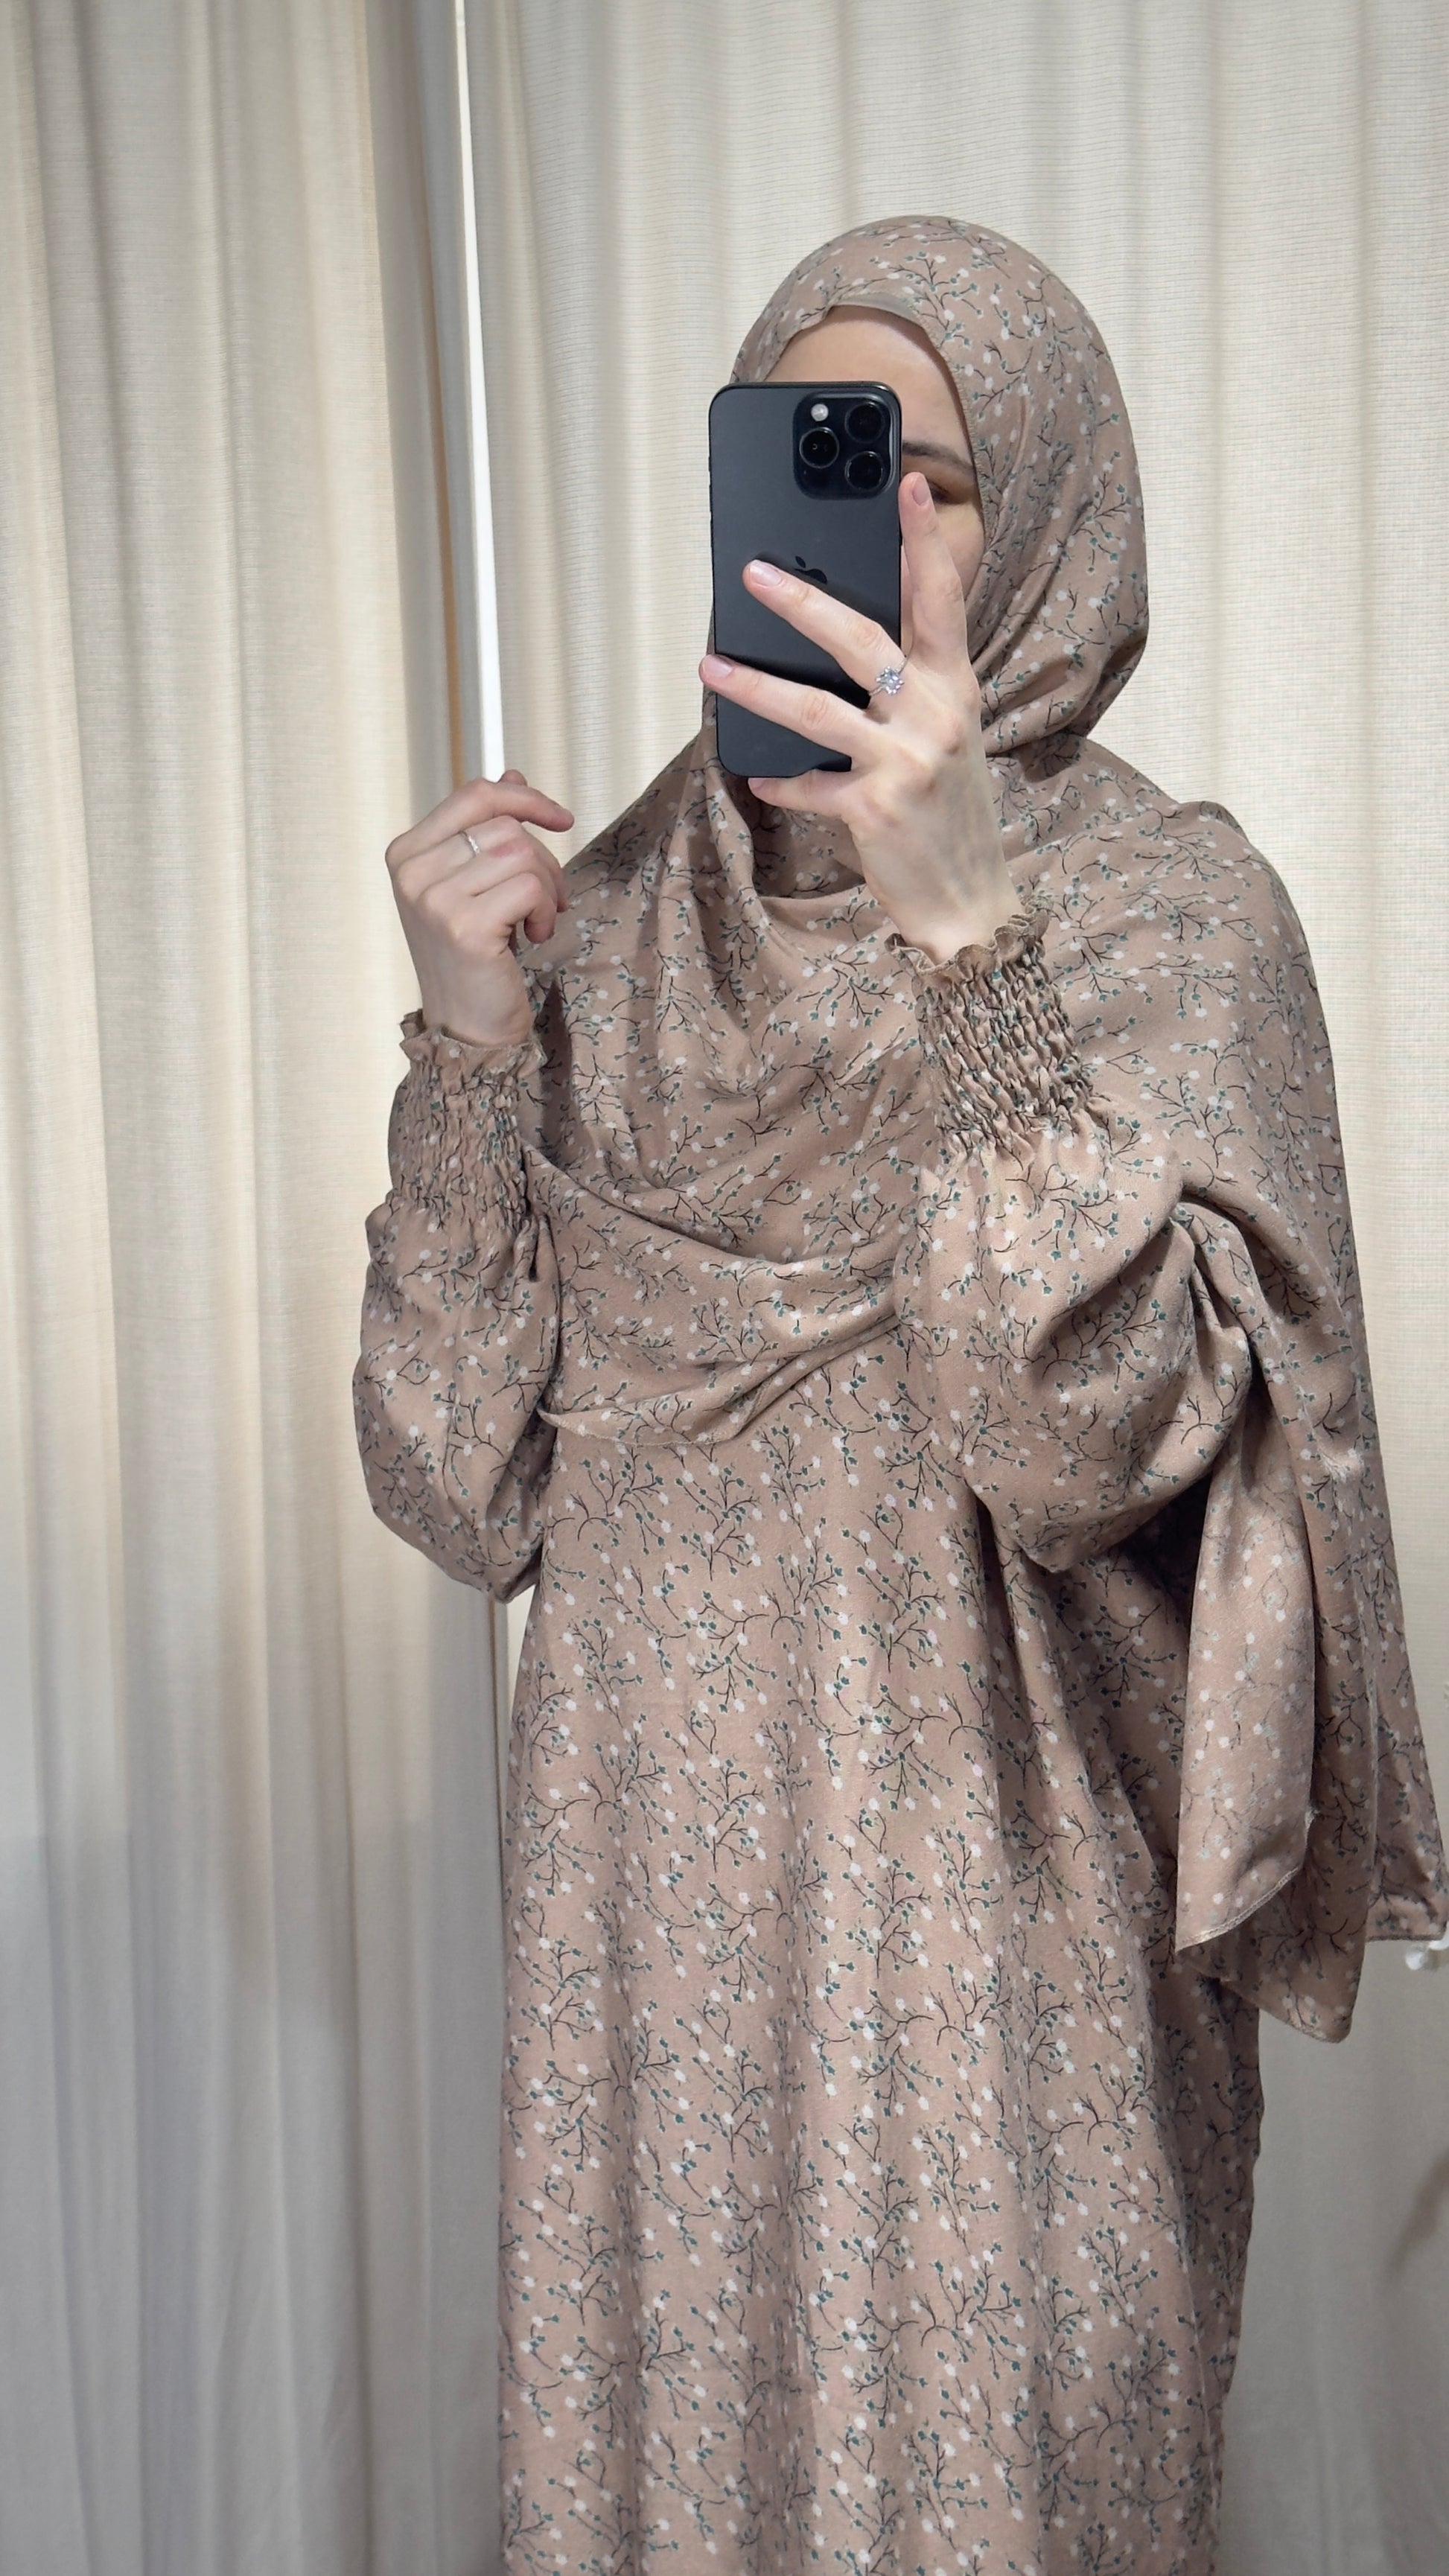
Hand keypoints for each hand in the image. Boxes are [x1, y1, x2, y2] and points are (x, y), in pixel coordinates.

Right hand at [385, 768, 573, 1046]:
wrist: (467, 1029)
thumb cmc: (474, 957)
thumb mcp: (475, 885)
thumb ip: (487, 830)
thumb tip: (513, 775)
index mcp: (406, 853)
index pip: (474, 796)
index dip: (525, 798)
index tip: (560, 819)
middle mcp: (412, 872)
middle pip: (505, 826)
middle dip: (543, 860)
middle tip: (547, 900)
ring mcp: (433, 899)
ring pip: (521, 853)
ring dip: (547, 888)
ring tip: (536, 921)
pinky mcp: (463, 926)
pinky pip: (529, 888)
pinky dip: (545, 911)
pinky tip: (532, 937)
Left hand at [700, 473, 1015, 961]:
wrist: (971, 902)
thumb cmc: (950, 814)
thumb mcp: (946, 737)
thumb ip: (911, 688)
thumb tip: (848, 642)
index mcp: (956, 689)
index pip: (941, 600)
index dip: (923, 542)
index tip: (904, 485)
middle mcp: (937, 715)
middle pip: (861, 640)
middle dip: (802, 602)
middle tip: (751, 574)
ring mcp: (907, 761)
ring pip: (817, 708)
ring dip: (757, 686)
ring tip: (711, 667)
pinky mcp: (876, 806)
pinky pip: (811, 784)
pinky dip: (783, 781)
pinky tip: (760, 777)